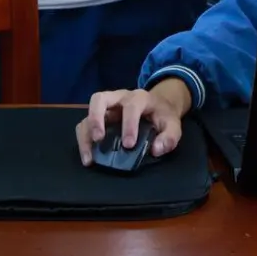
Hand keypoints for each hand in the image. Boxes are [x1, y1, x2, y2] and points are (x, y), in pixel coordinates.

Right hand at [76, 78, 191, 165]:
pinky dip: (83, 140)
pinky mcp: (100, 117)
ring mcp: (108, 107)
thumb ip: (169, 137)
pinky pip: (85, 124)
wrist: (159, 106)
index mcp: (140, 98)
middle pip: (100, 98)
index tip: (129, 145)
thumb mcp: (173, 125)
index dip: (129, 124)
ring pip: (88, 113)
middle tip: (99, 139)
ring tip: (89, 156)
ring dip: (86, 133)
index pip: (132, 106)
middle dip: (96, 118)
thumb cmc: (163, 115)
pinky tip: (89, 157)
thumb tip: (156, 149)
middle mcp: (120, 98)